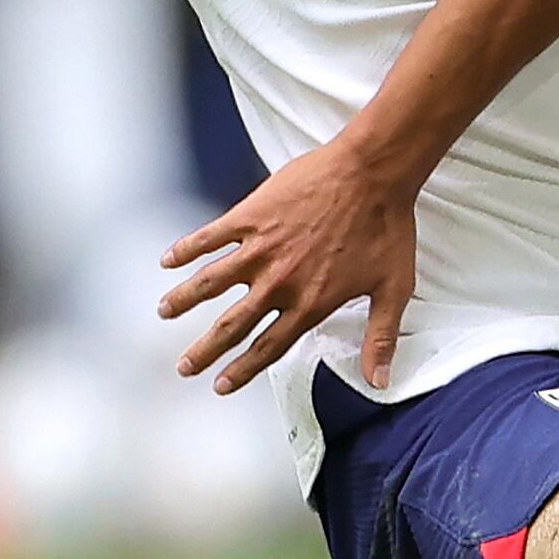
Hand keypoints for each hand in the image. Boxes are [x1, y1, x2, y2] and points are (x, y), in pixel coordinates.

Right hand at [159, 142, 416, 392]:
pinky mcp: (250, 216)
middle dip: (204, 350)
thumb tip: (380, 381)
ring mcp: (260, 248)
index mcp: (310, 302)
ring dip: (184, 300)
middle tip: (184, 367)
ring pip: (210, 282)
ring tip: (165, 313)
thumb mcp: (393, 289)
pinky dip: (186, 249)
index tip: (221, 385)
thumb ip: (380, 338)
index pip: (268, 346)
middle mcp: (279, 281)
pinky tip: (168, 261)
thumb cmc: (388, 227)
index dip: (242, 369)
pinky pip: (209, 237)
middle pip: (232, 325)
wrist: (373, 173)